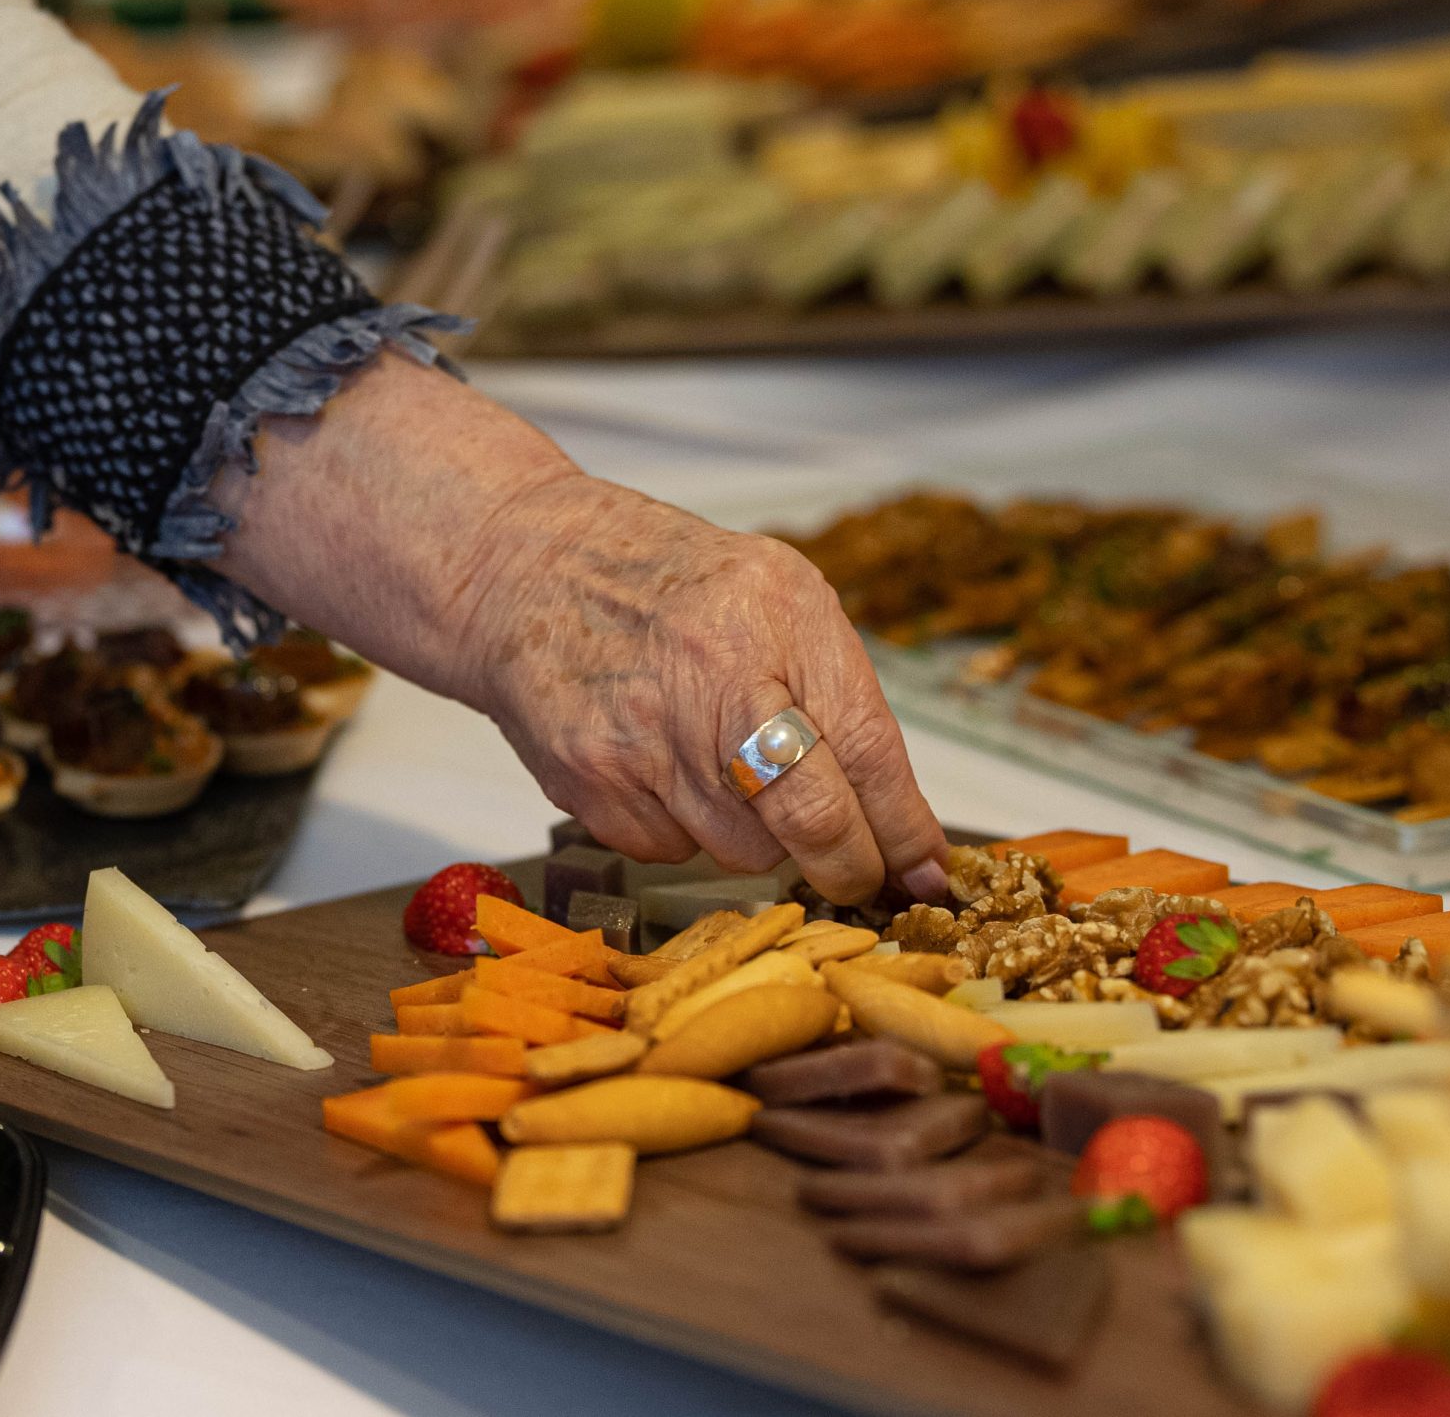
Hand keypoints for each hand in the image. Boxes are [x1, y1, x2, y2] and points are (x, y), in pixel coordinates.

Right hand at [212, 354, 948, 906]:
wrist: (523, 571)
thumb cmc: (663, 585)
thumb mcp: (775, 597)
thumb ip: (838, 693)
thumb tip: (903, 824)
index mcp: (774, 619)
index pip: (865, 752)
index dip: (901, 831)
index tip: (926, 877)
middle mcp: (710, 679)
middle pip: (808, 823)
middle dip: (843, 863)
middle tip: (849, 870)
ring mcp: (643, 738)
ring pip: (741, 851)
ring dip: (752, 834)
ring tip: (718, 766)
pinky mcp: (589, 783)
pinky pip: (669, 851)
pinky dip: (679, 827)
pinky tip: (657, 765)